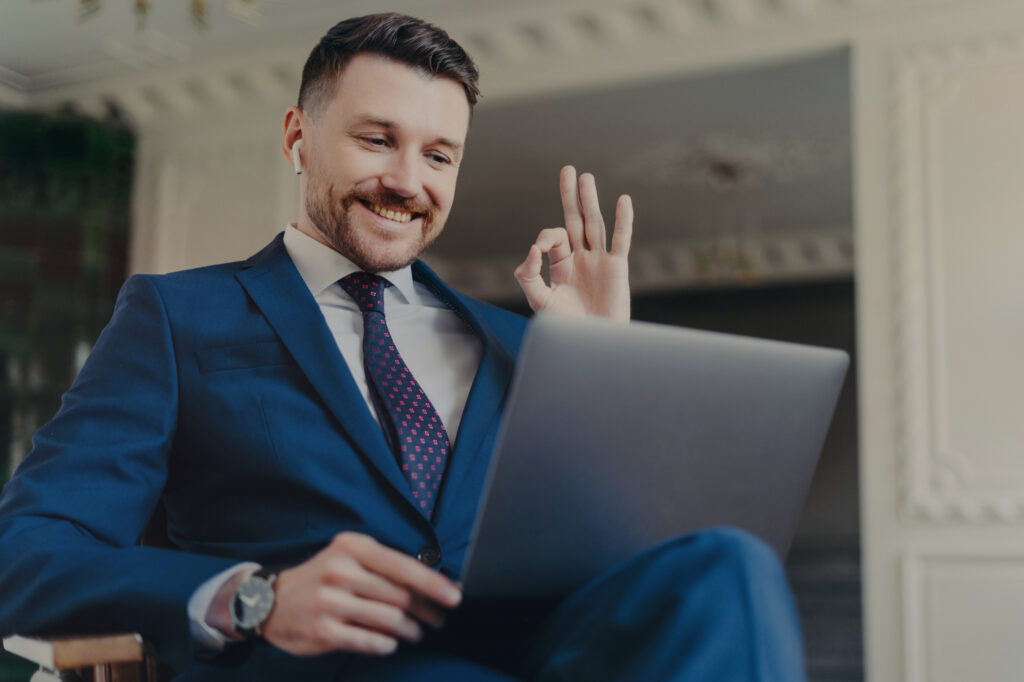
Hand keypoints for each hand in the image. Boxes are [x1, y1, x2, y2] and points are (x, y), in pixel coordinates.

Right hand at [209, 532, 460, 656]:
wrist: (270, 601)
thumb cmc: (323, 578)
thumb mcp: (349, 558)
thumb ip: (385, 568)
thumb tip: (433, 584)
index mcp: (353, 547)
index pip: (403, 565)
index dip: (434, 583)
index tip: (455, 596)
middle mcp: (341, 570)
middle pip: (400, 596)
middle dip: (426, 611)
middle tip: (437, 619)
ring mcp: (330, 601)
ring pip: (389, 619)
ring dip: (411, 630)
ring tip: (416, 632)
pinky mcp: (323, 630)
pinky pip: (369, 640)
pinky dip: (387, 644)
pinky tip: (391, 642)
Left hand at [514, 165, 632, 321]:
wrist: (592, 344)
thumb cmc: (567, 328)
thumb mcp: (540, 301)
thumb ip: (530, 275)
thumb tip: (533, 248)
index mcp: (563, 265)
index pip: (554, 238)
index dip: (545, 238)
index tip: (539, 253)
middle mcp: (582, 259)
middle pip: (576, 220)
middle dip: (571, 196)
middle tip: (568, 170)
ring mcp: (600, 261)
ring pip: (595, 223)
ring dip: (590, 200)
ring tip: (586, 177)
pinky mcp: (617, 267)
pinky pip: (621, 239)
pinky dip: (623, 219)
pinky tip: (623, 200)